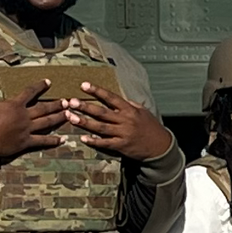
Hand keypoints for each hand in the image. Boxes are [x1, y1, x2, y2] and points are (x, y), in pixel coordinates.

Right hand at [0, 90, 74, 161]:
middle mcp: (23, 116)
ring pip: (47, 123)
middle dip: (56, 104)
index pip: (30, 92)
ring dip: (59, 118)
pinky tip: (63, 139)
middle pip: (44, 108)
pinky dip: (53, 141)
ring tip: (69, 114)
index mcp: (14, 105)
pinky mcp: (25, 143)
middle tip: (67, 101)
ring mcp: (26, 130)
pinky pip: (42, 141)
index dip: (40, 86)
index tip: (49, 82)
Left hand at [60, 87, 177, 162]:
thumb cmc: (151, 127)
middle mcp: (125, 120)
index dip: (97, 91)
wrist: (160, 146)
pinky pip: (105, 143)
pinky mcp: (121, 146)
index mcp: (129, 109)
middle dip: (85, 106)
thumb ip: (129, 104)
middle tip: (71, 101)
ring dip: (84, 122)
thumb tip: (116, 98)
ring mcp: (123, 133)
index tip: (84, 85)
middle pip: (102, 112)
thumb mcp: (143, 112)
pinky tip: (83, 138)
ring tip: (71, 117)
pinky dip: (94, 141)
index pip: (110, 97)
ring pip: (100, 127)